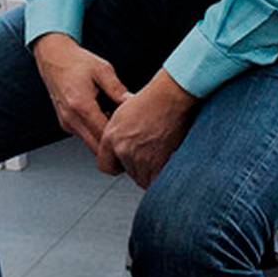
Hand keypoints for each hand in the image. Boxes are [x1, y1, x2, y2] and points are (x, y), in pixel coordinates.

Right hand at [31, 32, 129, 162]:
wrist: (53, 58)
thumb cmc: (76, 62)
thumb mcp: (102, 70)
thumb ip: (118, 90)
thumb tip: (133, 102)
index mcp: (81, 105)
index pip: (104, 135)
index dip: (120, 140)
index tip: (134, 138)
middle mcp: (71, 118)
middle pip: (96, 148)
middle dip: (114, 148)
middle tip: (130, 141)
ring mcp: (67, 123)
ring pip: (90, 144)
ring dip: (105, 141)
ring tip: (119, 127)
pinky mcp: (66, 123)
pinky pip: (84, 136)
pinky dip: (96, 133)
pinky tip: (106, 120)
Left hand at [96, 70, 198, 188]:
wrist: (172, 96)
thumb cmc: (154, 98)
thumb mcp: (124, 111)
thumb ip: (117, 131)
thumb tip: (120, 141)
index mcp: (112, 136)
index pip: (105, 165)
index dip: (116, 165)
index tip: (124, 163)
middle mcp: (124, 149)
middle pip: (128, 173)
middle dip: (138, 167)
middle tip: (150, 153)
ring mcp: (142, 158)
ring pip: (142, 179)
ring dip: (150, 172)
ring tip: (160, 156)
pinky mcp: (160, 162)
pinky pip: (157, 180)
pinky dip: (162, 175)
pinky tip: (168, 162)